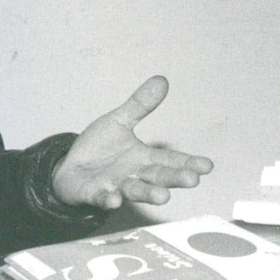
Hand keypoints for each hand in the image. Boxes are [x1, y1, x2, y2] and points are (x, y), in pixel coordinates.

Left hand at [51, 76, 213, 209]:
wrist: (71, 168)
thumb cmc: (99, 148)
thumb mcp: (118, 122)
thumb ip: (139, 106)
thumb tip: (161, 80)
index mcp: (143, 158)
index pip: (170, 160)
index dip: (188, 163)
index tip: (207, 165)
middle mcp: (134, 175)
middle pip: (157, 177)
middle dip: (174, 178)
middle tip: (192, 180)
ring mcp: (116, 186)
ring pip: (135, 192)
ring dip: (148, 194)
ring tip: (163, 197)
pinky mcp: (95, 194)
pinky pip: (103, 198)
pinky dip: (108, 200)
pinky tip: (113, 199)